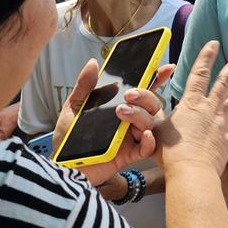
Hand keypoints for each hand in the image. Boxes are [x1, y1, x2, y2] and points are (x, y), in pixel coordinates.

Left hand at [53, 59, 170, 186]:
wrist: (62, 165)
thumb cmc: (68, 136)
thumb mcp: (74, 107)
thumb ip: (85, 86)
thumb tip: (93, 63)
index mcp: (119, 105)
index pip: (142, 90)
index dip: (156, 78)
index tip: (166, 67)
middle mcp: (130, 119)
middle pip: (151, 104)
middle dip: (145, 95)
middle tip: (129, 94)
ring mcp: (131, 137)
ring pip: (150, 122)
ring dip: (141, 115)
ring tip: (122, 112)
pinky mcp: (129, 155)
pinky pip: (147, 147)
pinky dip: (149, 140)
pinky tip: (145, 134)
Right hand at [158, 41, 227, 174]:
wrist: (189, 172)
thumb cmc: (169, 151)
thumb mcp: (153, 128)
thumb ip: (147, 115)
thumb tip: (128, 105)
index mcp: (191, 104)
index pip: (199, 75)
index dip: (206, 58)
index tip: (214, 44)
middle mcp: (209, 110)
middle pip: (225, 83)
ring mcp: (221, 125)